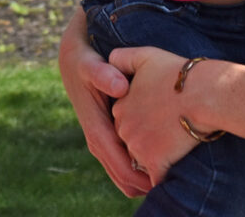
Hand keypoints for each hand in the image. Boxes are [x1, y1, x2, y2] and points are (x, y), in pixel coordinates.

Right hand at [57, 9, 151, 197]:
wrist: (73, 60)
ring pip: (122, 172)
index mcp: (95, 128)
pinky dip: (138, 168)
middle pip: (122, 175)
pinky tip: (157, 165)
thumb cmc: (85, 62)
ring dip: (142, 179)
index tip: (161, 181)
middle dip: (144, 183)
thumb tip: (120, 88)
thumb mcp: (91, 64)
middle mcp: (97, 140)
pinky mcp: (107, 135)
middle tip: (171, 185)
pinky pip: (123, 161)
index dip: (140, 176)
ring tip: (167, 180)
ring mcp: (101, 140)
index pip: (119, 163)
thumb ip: (104, 74)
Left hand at [109, 46, 196, 184]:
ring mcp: (137, 147)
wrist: (203, 94)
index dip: (144, 121)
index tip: (159, 118)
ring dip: (155, 161)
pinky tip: (175, 172)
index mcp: (120, 107)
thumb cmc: (178, 74)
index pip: (127, 121)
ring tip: (174, 151)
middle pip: (132, 142)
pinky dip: (163, 179)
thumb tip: (110, 60)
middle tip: (168, 135)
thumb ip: (122, 58)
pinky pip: (156, 179)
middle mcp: (124, 128)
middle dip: (147, 142)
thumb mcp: (145, 56)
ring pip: (142, 161)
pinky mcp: (154, 162)